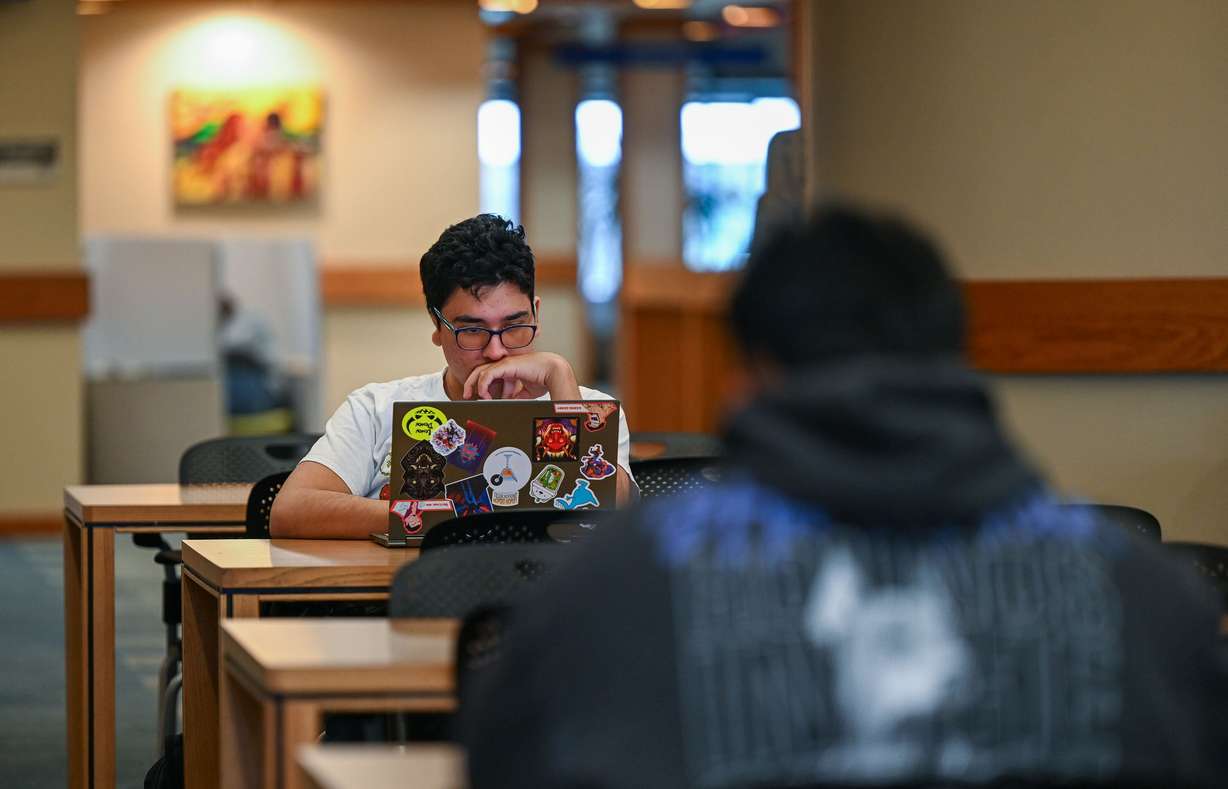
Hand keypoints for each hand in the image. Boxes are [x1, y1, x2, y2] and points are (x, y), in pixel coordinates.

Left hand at [463, 352, 581, 400]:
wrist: (553, 371)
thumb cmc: (543, 379)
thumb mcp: (525, 392)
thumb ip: (515, 397)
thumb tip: (507, 405)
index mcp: (509, 369)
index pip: (488, 374)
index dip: (481, 385)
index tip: (480, 398)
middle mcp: (504, 364)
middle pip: (480, 371)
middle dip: (471, 383)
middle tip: (467, 395)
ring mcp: (503, 363)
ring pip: (480, 372)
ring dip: (473, 385)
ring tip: (473, 396)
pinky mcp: (505, 365)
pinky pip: (487, 375)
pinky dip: (483, 385)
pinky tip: (485, 395)